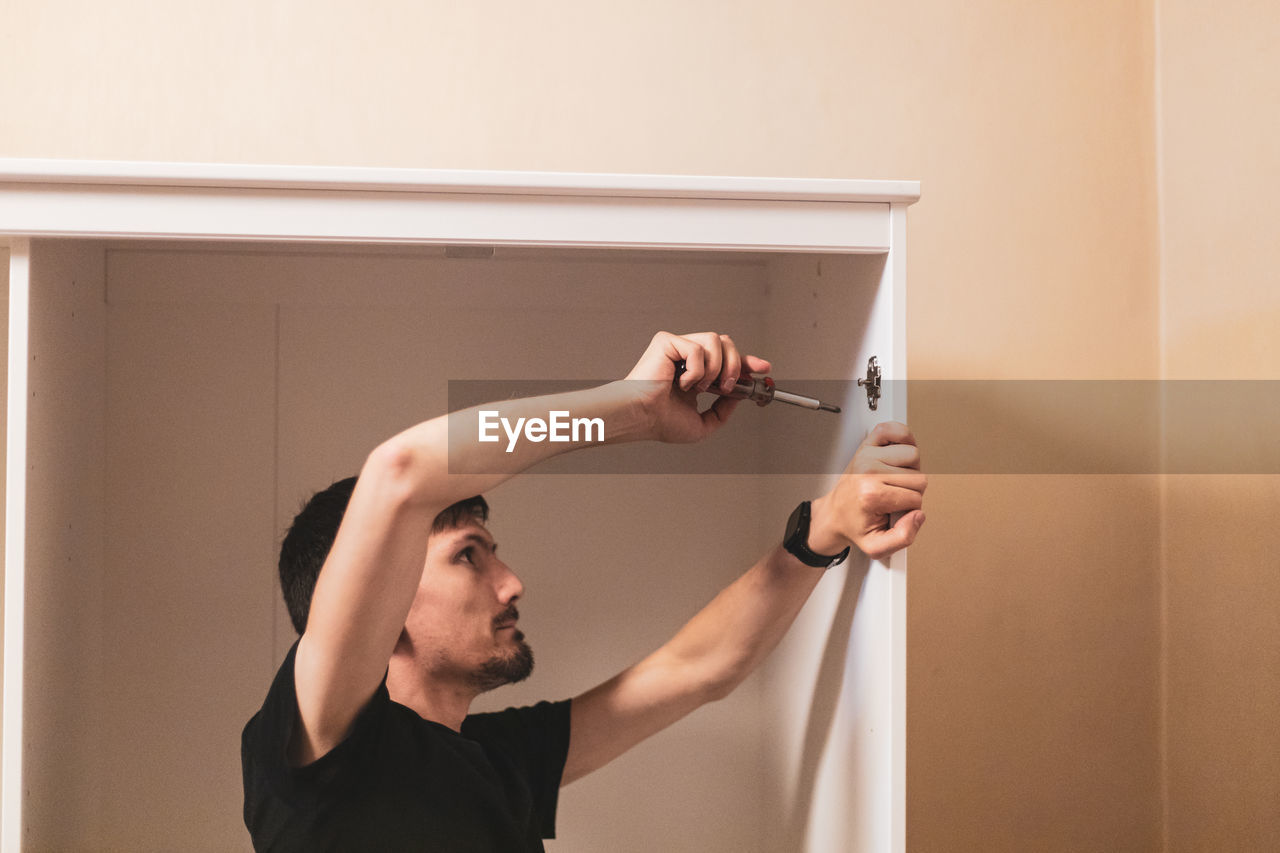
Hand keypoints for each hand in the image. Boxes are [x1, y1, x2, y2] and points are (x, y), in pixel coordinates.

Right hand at [624, 331, 771, 443]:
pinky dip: (695, 371)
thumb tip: (738, 396)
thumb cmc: (660, 422)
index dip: (747, 361)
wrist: (643, 416)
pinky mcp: (667, 341)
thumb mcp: (702, 425)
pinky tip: (681, 382)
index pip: (726, 358)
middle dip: (735, 365)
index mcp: (695, 373)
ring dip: (714, 369)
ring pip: (715, 340)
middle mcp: (687, 357)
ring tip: (698, 387)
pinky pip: (697, 348)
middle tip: (725, 386)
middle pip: (726, 342)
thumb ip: (722, 412)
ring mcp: (677, 347)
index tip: (763, 368)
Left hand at [809, 422, 926, 560]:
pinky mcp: (867, 443)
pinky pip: (895, 429)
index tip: (896, 512)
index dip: (911, 509)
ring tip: (895, 480)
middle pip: (919, 477)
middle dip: (912, 491)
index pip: (916, 498)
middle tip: (895, 497)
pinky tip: (897, 456)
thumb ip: (903, 538)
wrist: (834, 515)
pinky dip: (904, 438)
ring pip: (914, 455)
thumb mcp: (876, 546)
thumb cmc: (855, 526)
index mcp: (871, 495)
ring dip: (910, 469)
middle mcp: (869, 471)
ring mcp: (868, 454)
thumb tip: (918, 515)